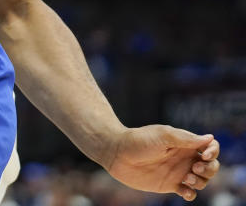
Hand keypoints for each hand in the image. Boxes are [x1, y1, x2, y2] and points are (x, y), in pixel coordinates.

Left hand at [105, 125, 219, 200]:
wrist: (117, 153)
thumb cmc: (138, 140)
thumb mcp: (163, 135)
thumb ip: (186, 139)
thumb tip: (210, 138)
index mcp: (184, 143)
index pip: (210, 147)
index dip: (213, 152)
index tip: (204, 155)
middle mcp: (183, 157)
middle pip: (210, 166)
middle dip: (210, 169)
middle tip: (194, 168)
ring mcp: (178, 172)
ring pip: (202, 180)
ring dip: (201, 182)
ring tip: (187, 179)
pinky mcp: (170, 185)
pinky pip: (189, 193)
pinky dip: (191, 194)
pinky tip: (184, 191)